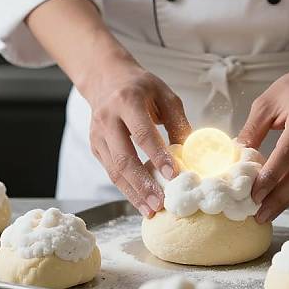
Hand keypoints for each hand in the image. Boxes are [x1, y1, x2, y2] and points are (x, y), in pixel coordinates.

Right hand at [86, 55, 190, 217]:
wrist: (106, 78)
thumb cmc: (141, 86)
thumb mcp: (164, 95)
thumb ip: (178, 122)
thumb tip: (192, 152)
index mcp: (127, 101)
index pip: (142, 133)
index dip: (157, 155)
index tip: (173, 175)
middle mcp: (107, 118)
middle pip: (123, 157)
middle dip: (142, 184)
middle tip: (160, 203)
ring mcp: (98, 134)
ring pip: (113, 170)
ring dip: (133, 193)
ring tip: (151, 210)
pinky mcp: (96, 147)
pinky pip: (110, 171)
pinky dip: (126, 189)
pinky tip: (140, 201)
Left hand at [238, 61, 288, 222]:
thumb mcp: (265, 103)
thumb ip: (252, 131)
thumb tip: (234, 157)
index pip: (288, 153)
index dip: (271, 177)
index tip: (255, 195)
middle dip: (280, 198)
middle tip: (260, 215)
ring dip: (288, 199)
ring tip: (268, 213)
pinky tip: (281, 199)